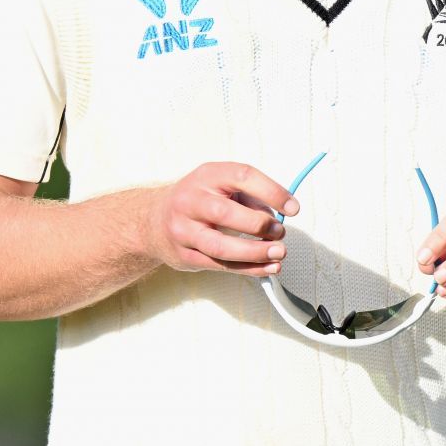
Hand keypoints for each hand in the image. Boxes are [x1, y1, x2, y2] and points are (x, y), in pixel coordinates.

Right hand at [143, 162, 300, 276]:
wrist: (153, 221)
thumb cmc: (198, 200)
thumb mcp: (220, 186)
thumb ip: (250, 197)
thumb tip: (280, 215)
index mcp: (207, 176)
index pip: (242, 176)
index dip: (272, 191)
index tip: (293, 207)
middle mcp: (190, 200)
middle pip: (226, 213)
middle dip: (259, 225)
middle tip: (280, 232)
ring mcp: (184, 230)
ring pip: (221, 247)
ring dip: (255, 253)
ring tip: (279, 253)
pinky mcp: (185, 255)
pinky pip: (220, 266)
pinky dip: (249, 269)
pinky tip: (268, 267)